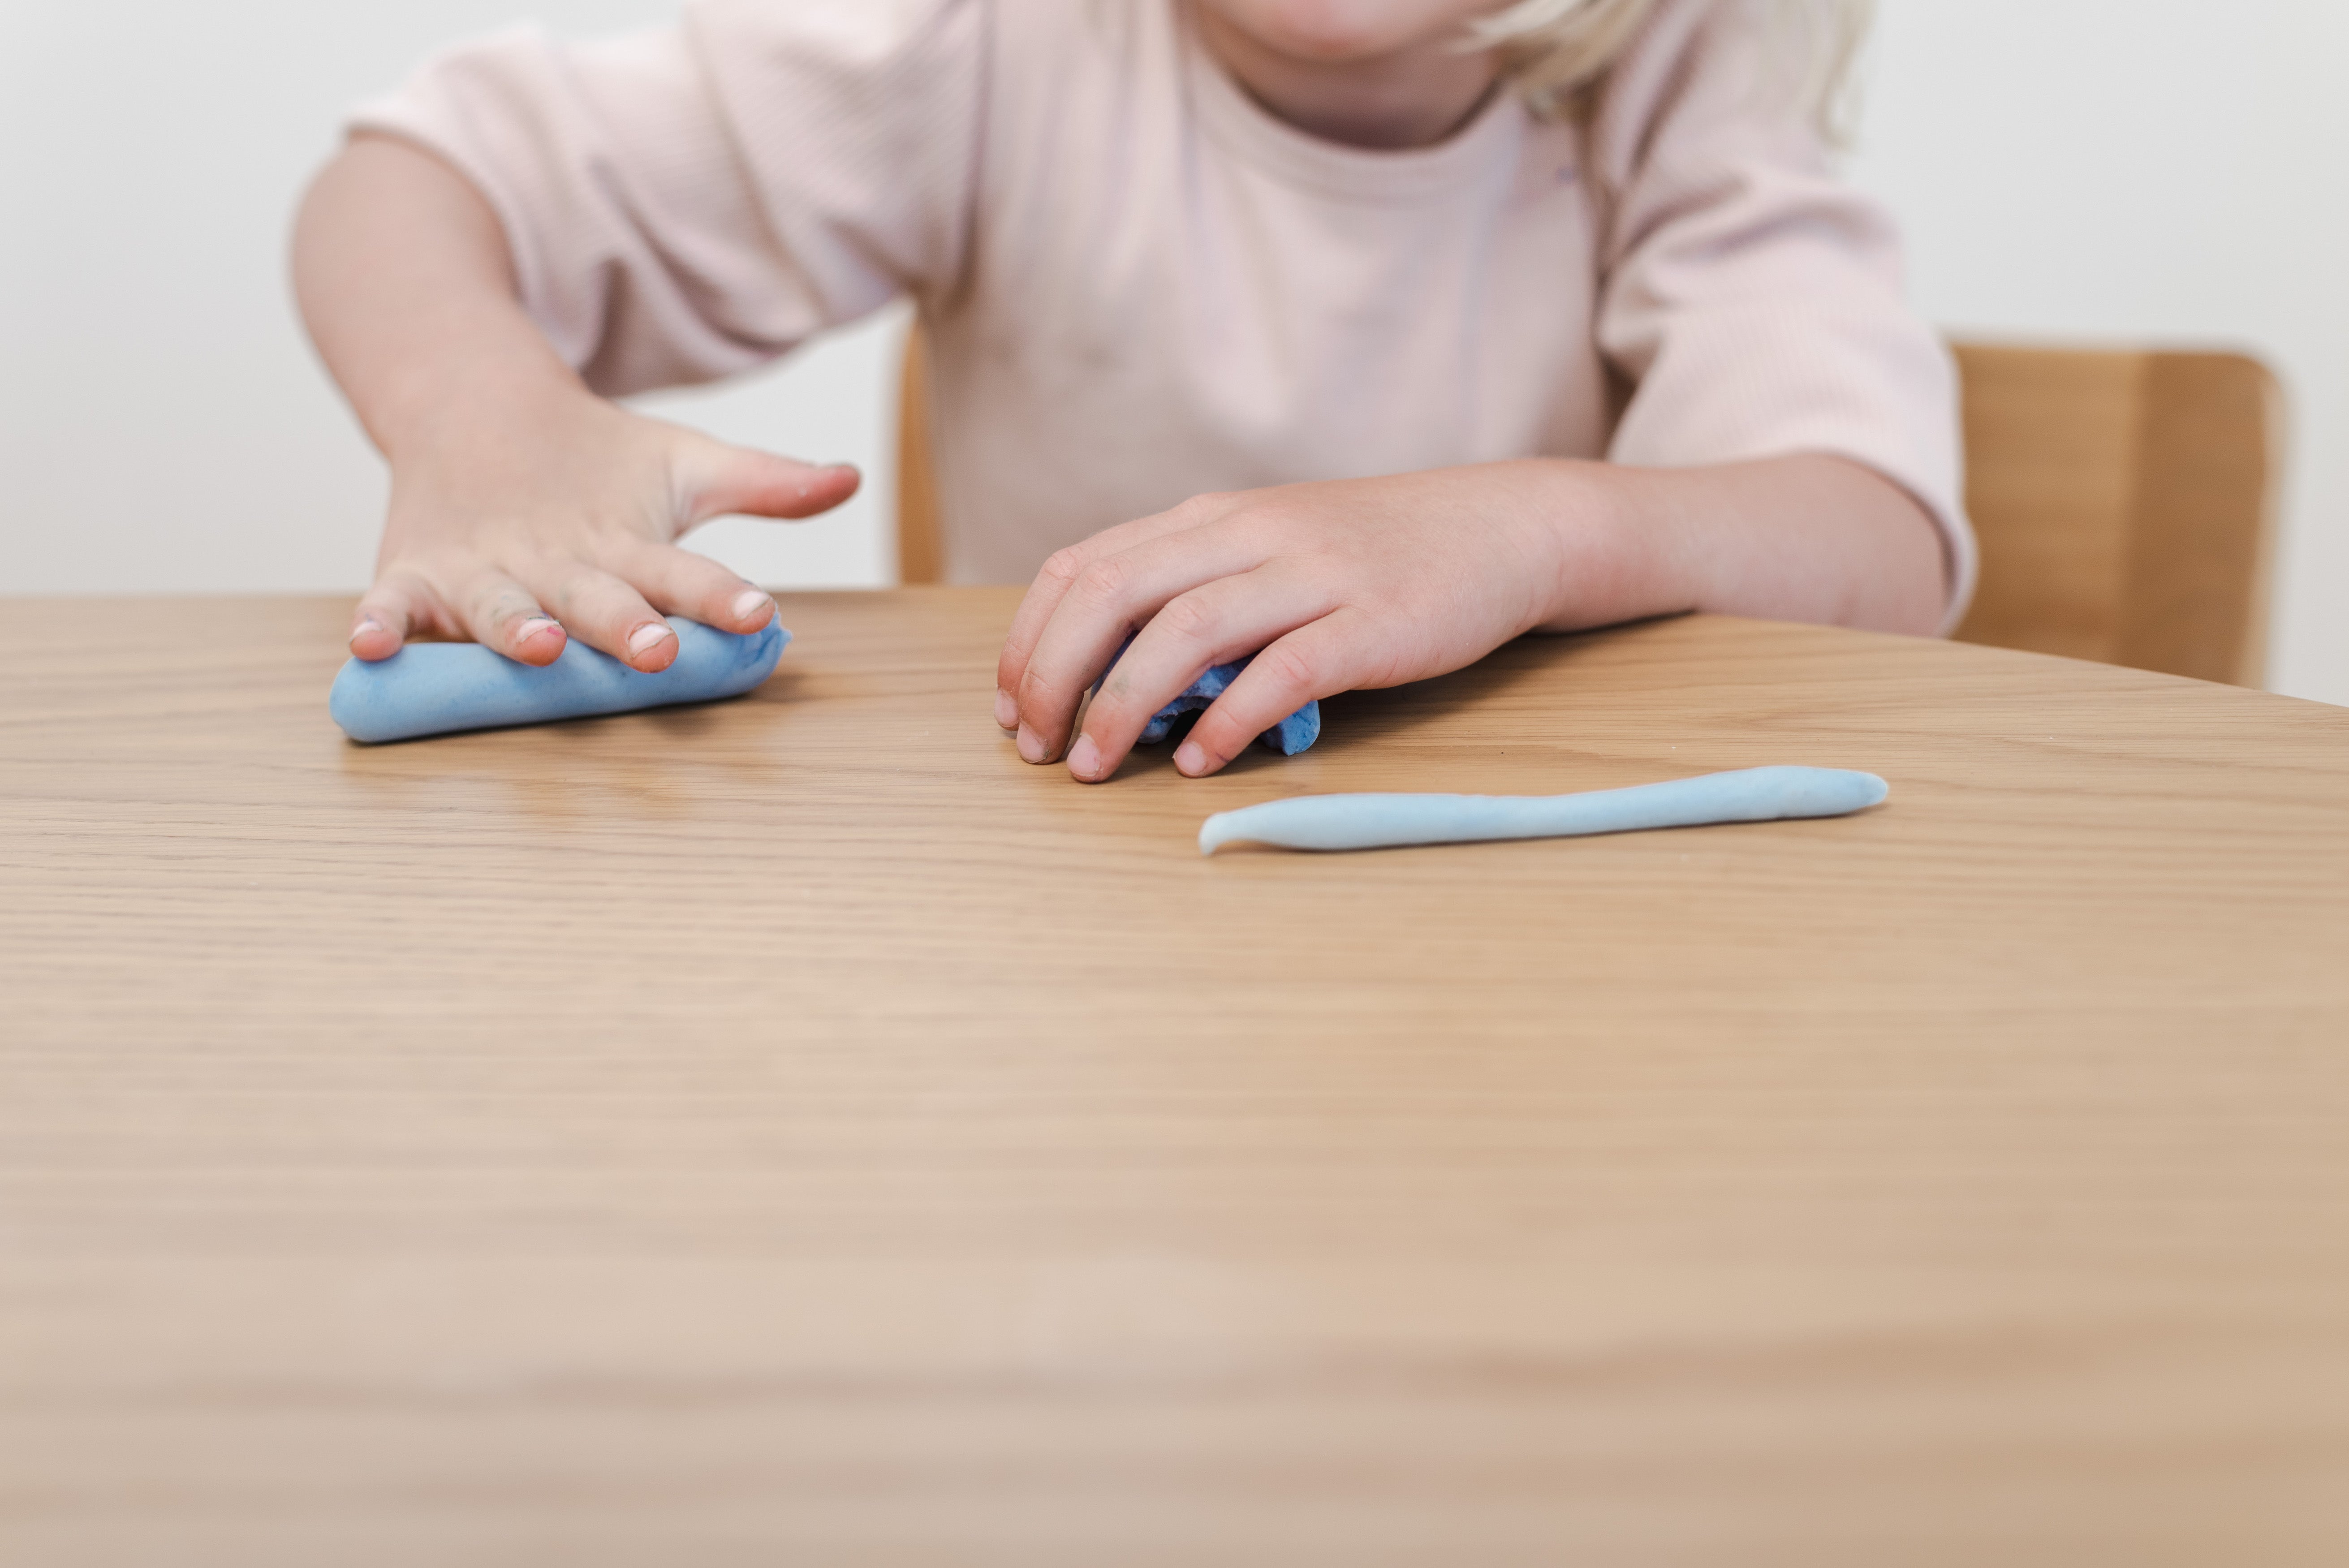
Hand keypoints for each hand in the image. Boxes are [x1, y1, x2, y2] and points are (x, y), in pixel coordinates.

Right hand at [349, 384, 856, 669]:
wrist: (474, 398)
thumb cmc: (597, 458)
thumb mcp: (685, 465)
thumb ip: (765, 484)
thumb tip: (849, 477)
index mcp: (626, 541)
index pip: (686, 573)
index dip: (721, 596)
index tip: (761, 615)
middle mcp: (557, 560)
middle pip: (597, 597)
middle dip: (626, 625)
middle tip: (656, 650)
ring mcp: (484, 567)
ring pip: (503, 606)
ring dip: (520, 630)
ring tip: (542, 648)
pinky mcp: (419, 570)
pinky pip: (394, 602)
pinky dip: (381, 623)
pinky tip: (373, 648)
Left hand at [994, 462, 1610, 782]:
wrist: (1501, 528)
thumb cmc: (1374, 554)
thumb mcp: (1269, 548)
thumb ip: (1195, 590)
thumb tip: (1110, 671)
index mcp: (1212, 518)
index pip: (1084, 565)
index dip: (1031, 639)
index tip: (1011, 707)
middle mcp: (1249, 534)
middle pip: (1113, 593)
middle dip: (1053, 676)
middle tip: (1036, 749)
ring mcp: (1312, 575)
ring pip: (1184, 631)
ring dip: (1120, 705)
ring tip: (1094, 766)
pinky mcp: (1370, 623)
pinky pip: (1281, 672)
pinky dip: (1227, 721)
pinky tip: (1197, 763)